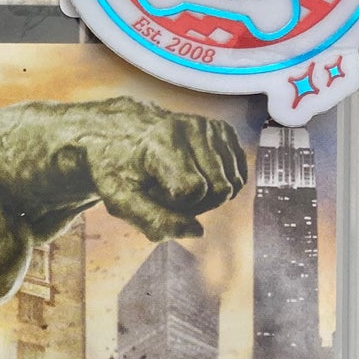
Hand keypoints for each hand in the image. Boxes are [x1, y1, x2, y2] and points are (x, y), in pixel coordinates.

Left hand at [85, 101, 246, 240]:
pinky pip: (240, 176)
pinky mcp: (223, 130)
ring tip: (177, 181)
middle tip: (164, 192)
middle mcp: (192, 127)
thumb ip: (154, 221)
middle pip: (220, 190)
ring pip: (233, 185)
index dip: (175, 205)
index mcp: (162, 141)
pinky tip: (195, 176)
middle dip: (195, 204)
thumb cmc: (118, 169)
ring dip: (207, 195)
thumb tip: (198, 232)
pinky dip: (219, 184)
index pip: (195, 190)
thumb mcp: (120, 199)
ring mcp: (210, 126)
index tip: (152, 194)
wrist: (121, 132)